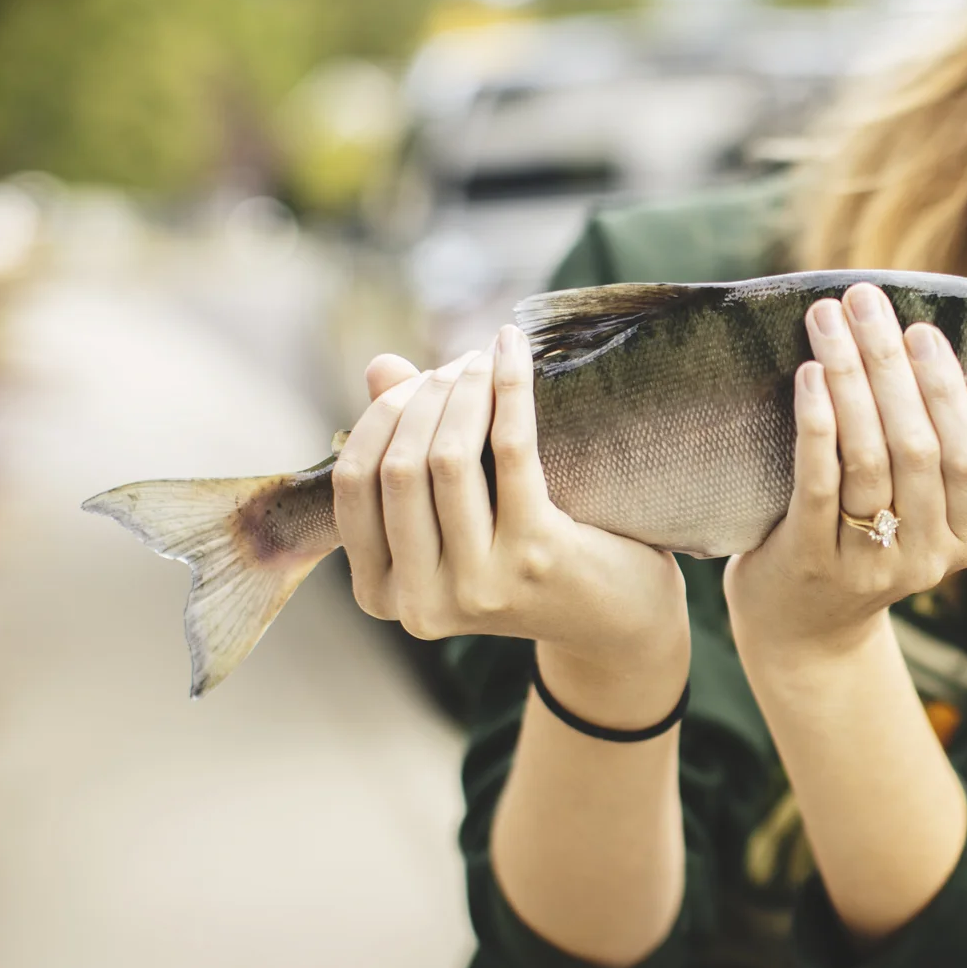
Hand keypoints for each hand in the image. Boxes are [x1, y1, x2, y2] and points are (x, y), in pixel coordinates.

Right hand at [332, 325, 686, 668]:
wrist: (613, 618)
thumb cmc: (524, 559)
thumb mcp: (457, 517)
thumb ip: (410, 448)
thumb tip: (379, 366)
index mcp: (382, 595)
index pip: (353, 484)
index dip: (379, 419)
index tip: (415, 382)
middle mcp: (421, 603)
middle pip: (399, 467)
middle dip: (425, 398)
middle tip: (459, 365)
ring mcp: (478, 585)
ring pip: (449, 457)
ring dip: (466, 389)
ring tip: (484, 358)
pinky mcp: (535, 555)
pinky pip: (510, 448)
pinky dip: (509, 387)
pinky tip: (511, 349)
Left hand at [723, 282, 966, 658]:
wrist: (801, 631)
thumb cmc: (858, 544)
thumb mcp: (911, 512)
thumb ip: (923, 452)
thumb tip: (908, 343)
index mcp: (964, 539)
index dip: (947, 392)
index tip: (921, 330)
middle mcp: (925, 557)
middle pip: (917, 448)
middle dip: (890, 365)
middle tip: (865, 302)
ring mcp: (868, 564)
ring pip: (868, 457)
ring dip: (849, 378)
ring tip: (828, 322)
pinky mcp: (811, 561)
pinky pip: (818, 482)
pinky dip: (817, 423)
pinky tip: (809, 376)